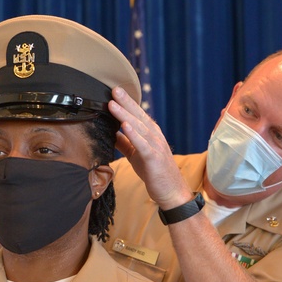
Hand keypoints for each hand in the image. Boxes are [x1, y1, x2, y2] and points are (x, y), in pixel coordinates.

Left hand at [109, 86, 193, 208]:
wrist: (171, 192)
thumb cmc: (154, 173)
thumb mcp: (136, 155)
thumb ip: (125, 142)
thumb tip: (111, 132)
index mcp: (151, 134)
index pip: (137, 115)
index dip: (126, 103)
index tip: (114, 91)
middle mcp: (155, 137)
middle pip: (138, 116)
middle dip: (125, 102)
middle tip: (114, 89)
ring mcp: (155, 146)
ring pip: (139, 127)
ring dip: (125, 114)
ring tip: (113, 104)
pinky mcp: (154, 158)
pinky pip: (142, 145)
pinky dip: (134, 134)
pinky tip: (124, 126)